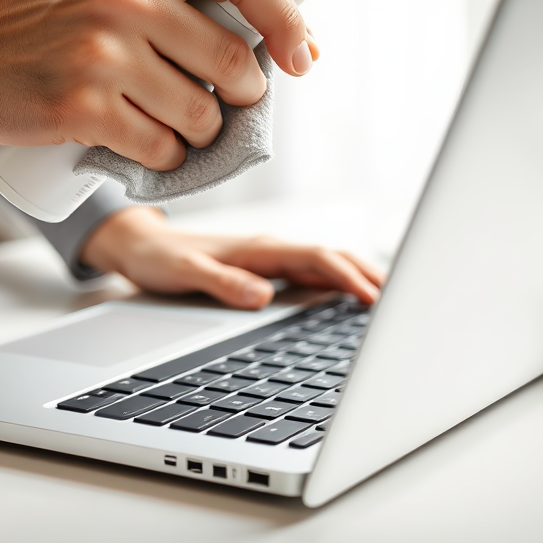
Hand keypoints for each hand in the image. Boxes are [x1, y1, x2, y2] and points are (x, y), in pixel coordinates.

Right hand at [0, 0, 319, 168]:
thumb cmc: (49, 19)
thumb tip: (274, 44)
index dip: (286, 21)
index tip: (301, 59)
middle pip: (232, 62)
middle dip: (238, 96)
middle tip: (216, 102)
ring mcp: (100, 51)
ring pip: (201, 114)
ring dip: (197, 132)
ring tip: (163, 119)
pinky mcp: (80, 105)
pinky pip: (161, 147)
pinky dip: (162, 156)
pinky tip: (137, 141)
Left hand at [81, 207, 384, 309]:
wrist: (139, 244)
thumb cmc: (158, 257)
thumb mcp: (183, 272)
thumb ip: (221, 282)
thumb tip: (262, 295)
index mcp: (257, 247)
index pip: (315, 258)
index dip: (347, 276)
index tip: (373, 297)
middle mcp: (269, 248)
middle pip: (331, 256)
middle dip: (367, 274)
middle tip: (403, 299)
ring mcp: (269, 256)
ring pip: (325, 263)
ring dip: (357, 276)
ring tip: (388, 298)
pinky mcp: (264, 266)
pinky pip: (311, 272)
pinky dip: (336, 282)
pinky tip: (347, 298)